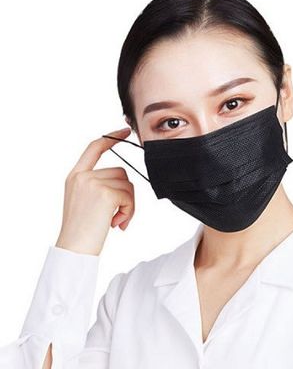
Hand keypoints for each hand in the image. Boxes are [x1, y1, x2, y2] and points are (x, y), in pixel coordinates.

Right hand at [55, 127, 134, 255]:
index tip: (125, 132)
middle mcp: (82, 176)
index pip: (95, 148)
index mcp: (75, 176)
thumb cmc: (81, 230)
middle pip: (121, 172)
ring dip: (128, 204)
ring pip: (127, 184)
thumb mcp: (84, 201)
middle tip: (120, 214)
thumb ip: (98, 185)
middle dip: (126, 193)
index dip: (111, 138)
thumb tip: (124, 180)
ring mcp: (92, 183)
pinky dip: (129, 211)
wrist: (74, 249)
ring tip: (117, 220)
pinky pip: (129, 196)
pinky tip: (117, 224)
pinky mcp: (105, 193)